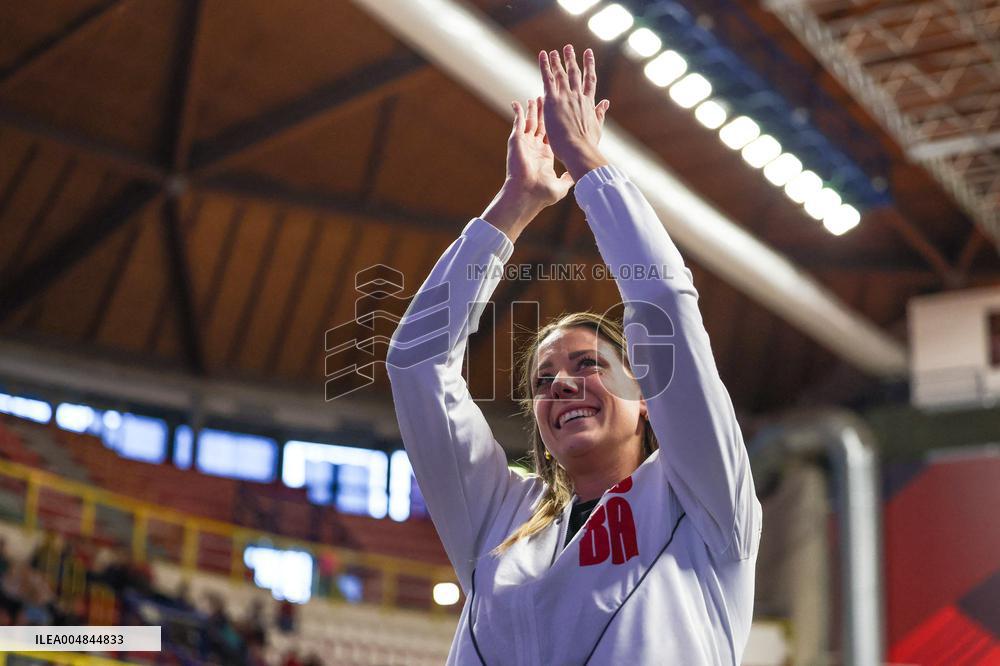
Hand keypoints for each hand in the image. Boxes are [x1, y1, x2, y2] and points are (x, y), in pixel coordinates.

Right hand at [506, 96, 572, 206]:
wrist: (527, 194)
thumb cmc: (542, 193)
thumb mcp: (561, 185)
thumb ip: (568, 178)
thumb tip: (577, 176)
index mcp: (545, 155)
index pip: (551, 135)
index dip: (556, 124)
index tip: (561, 115)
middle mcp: (535, 148)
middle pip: (541, 126)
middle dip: (545, 113)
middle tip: (549, 100)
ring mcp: (525, 144)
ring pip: (529, 122)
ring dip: (532, 110)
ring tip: (535, 98)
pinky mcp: (516, 141)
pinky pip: (517, 122)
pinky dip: (517, 112)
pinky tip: (516, 103)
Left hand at [539, 45, 610, 180]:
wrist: (579, 149)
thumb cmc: (588, 144)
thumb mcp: (597, 127)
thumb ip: (600, 113)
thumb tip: (606, 102)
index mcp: (589, 103)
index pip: (590, 81)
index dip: (589, 65)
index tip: (588, 53)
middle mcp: (578, 96)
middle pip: (575, 73)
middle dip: (571, 59)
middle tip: (568, 48)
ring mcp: (566, 97)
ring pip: (561, 73)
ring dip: (558, 60)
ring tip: (554, 51)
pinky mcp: (553, 100)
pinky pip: (548, 78)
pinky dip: (545, 65)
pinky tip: (542, 54)